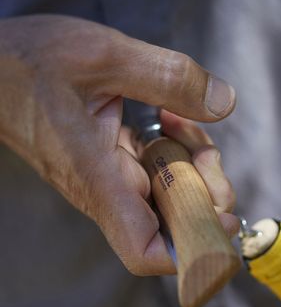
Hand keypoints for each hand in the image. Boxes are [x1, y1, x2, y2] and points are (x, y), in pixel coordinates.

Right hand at [0, 15, 236, 275]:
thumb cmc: (31, 64)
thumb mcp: (105, 57)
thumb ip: (168, 78)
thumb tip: (224, 103)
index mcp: (98, 178)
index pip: (145, 249)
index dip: (191, 249)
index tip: (222, 220)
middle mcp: (107, 189)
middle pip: (174, 221)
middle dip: (206, 191)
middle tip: (206, 152)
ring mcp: (112, 178)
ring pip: (171, 192)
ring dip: (193, 162)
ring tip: (181, 119)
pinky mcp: (114, 163)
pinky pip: (158, 169)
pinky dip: (176, 148)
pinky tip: (169, 119)